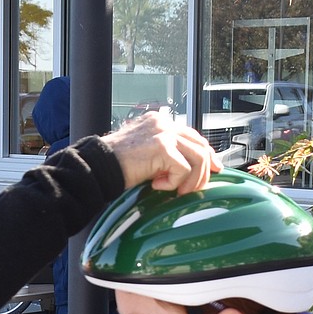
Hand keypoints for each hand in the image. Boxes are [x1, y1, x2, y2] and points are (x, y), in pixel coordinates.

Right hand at [103, 110, 219, 195]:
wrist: (97, 168)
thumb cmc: (117, 167)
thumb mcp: (147, 157)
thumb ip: (166, 155)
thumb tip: (188, 168)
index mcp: (160, 122)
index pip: (192, 136)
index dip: (207, 154)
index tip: (214, 169)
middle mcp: (164, 123)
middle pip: (200, 145)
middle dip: (205, 170)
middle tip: (196, 189)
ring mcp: (163, 133)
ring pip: (198, 157)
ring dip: (191, 180)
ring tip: (177, 191)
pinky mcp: (161, 147)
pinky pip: (183, 169)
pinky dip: (173, 183)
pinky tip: (156, 186)